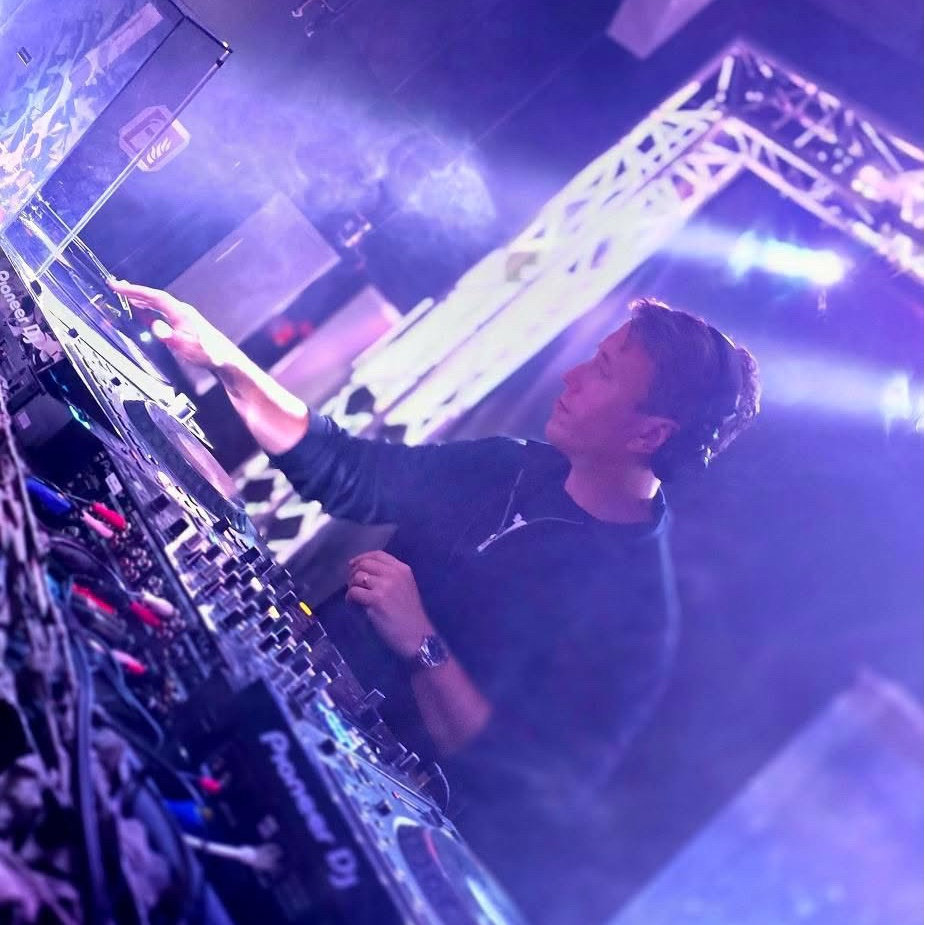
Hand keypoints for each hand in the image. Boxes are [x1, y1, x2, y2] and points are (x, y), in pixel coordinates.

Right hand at [107, 279, 238, 370]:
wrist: (224, 358)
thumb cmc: (209, 353)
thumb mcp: (187, 347)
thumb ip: (170, 337)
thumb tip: (155, 326)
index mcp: (180, 312)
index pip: (154, 296)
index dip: (135, 290)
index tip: (118, 286)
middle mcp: (181, 311)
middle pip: (154, 296)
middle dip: (134, 291)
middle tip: (116, 286)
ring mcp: (182, 317)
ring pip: (157, 303)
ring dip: (141, 299)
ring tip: (125, 296)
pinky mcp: (183, 324)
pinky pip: (162, 312)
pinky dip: (149, 310)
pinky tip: (144, 314)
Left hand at [346, 551, 433, 657]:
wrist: (417, 636)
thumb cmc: (410, 616)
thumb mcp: (405, 588)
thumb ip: (390, 577)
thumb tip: (363, 572)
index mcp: (403, 569)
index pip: (378, 554)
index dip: (362, 558)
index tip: (352, 566)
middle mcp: (395, 573)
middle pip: (364, 564)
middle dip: (353, 574)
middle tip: (352, 586)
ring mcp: (385, 586)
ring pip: (357, 577)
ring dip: (351, 587)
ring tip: (355, 598)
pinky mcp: (376, 599)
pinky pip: (353, 592)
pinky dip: (350, 599)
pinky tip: (355, 606)